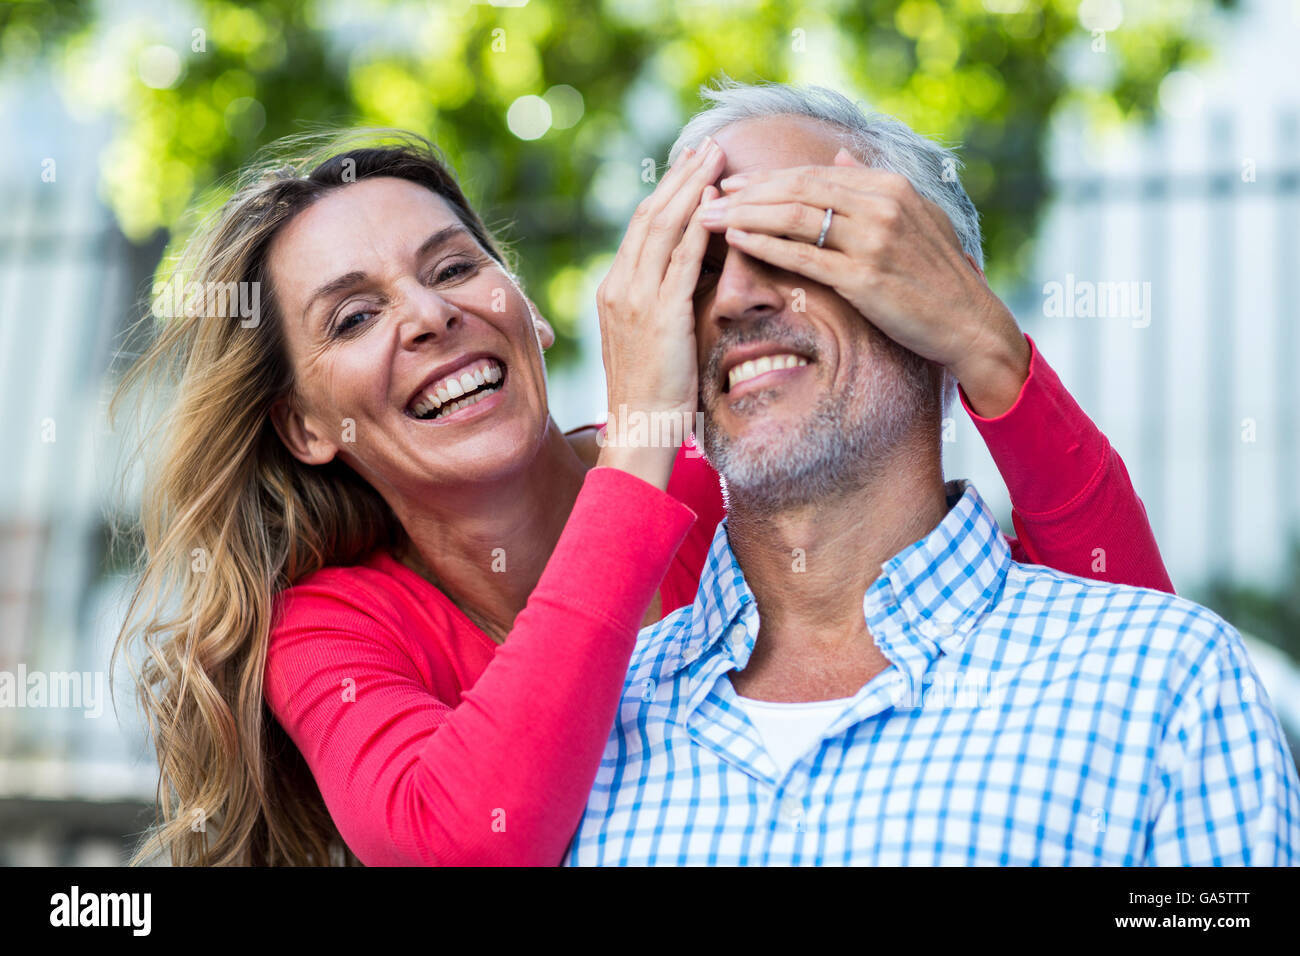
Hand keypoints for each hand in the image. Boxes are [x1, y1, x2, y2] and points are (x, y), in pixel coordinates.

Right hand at [593, 138, 725, 486]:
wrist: (639, 429)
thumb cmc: (653, 392)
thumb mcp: (654, 338)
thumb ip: (663, 303)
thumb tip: (688, 278)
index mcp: (615, 289)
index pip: (641, 227)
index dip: (668, 192)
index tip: (692, 165)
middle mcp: (619, 286)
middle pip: (649, 214)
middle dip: (681, 176)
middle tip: (708, 144)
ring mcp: (635, 299)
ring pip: (662, 227)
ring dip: (692, 187)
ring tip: (716, 157)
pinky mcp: (659, 315)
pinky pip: (681, 259)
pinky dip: (699, 226)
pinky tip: (718, 203)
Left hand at [699, 148, 1029, 415]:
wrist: (971, 324)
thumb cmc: (939, 277)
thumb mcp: (915, 218)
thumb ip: (873, 186)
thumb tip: (842, 155)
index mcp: (889, 187)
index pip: (813, 175)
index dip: (766, 178)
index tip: (730, 183)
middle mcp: (881, 205)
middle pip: (796, 189)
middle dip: (745, 192)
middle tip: (703, 196)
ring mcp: (873, 240)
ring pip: (793, 217)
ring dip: (744, 215)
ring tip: (707, 217)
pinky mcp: (865, 278)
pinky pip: (803, 256)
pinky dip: (766, 245)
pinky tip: (738, 240)